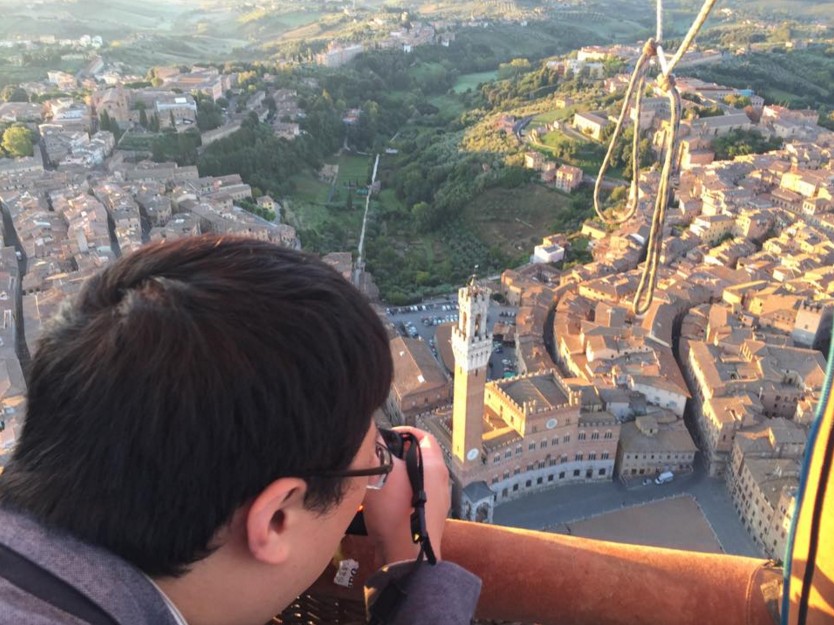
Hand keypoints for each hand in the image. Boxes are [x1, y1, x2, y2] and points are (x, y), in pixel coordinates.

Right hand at [362, 427, 449, 564]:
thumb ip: (378, 449)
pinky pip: (411, 496)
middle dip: (396, 454)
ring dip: (393, 474)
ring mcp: (435, 501)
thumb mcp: (382, 472)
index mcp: (435, 466)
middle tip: (377, 457)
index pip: (424, 436)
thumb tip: (374, 435)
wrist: (404, 557)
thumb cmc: (396, 512)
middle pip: (418, 457)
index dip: (405, 431)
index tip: (386, 435)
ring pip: (412, 477)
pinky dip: (396, 493)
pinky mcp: (426, 517)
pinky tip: (379, 500)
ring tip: (374, 478)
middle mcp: (440, 482)